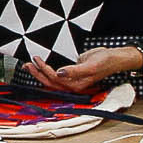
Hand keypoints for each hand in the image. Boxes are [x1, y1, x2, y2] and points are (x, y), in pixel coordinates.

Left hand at [25, 47, 141, 91]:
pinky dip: (47, 70)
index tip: (38, 61)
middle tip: (28, 64)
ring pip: (52, 79)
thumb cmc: (104, 62)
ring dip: (40, 73)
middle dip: (38, 74)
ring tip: (30, 64)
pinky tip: (41, 65)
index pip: (55, 80)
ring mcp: (72, 80)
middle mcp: (72, 85)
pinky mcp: (72, 73)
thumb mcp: (90, 66)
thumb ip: (75, 71)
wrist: (114, 57)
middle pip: (50, 82)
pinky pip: (56, 74)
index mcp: (76, 85)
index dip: (45, 71)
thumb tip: (59, 73)